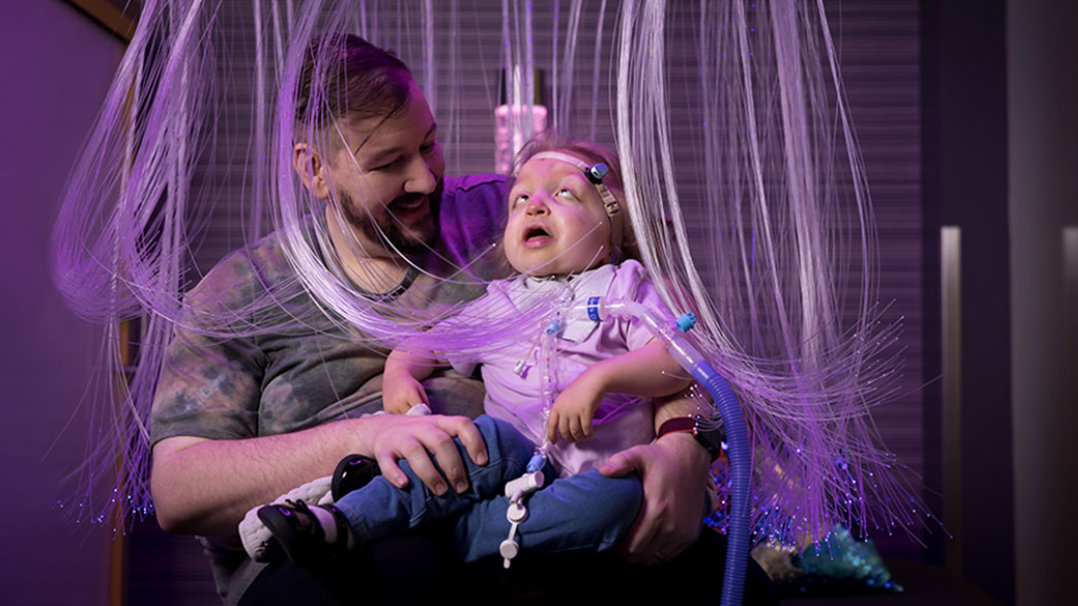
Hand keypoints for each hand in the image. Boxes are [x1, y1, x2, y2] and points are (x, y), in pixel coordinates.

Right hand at [364, 414, 487, 495]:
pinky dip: (395, 473)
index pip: (461, 424)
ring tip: (441, 491)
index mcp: (439, 422)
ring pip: (415, 452)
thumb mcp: (437, 432)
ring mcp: (400, 437)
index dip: (474, 441)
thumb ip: (456, 443)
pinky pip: (387, 461)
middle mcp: (421, 427)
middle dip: (454, 466)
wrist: (378, 429)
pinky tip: (405, 484)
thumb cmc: (417, 436)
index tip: (483, 461)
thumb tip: (486, 468)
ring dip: (430, 473)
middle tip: (462, 488)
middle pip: (441, 441)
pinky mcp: (383, 450)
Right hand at [382, 374, 429, 414]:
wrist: (394, 377)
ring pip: (405, 418)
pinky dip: (401, 415)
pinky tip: (401, 408)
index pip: (420, 410)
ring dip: (408, 416)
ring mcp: (392, 405)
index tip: (425, 412)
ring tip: (409, 408)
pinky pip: (397, 417)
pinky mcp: (387, 409)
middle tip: (418, 411)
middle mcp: (400, 400)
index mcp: (410, 394)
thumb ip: (426, 402)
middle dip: (416, 414)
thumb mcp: (420, 389)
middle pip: (412, 415)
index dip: (424, 412)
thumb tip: (427, 415)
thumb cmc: (410, 384)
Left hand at [546, 369, 605, 442]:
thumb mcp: (565, 398)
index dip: (551, 435)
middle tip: (575, 439)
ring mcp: (575, 411)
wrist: (593, 380)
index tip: (554, 442)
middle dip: (570, 438)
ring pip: (575, 432)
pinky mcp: (586, 411)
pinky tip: (591, 433)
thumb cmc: (580, 389)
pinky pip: (586, 429)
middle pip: (564, 431)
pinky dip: (589, 434)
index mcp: (557, 406)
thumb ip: (562, 410)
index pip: (551, 424)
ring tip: (584, 436)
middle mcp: (564, 409)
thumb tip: (562, 426)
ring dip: (580, 437)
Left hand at [599, 432, 708, 563]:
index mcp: (657, 510)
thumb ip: (620, 462)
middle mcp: (672, 526)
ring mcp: (684, 532)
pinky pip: (670, 555)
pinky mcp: (691, 534)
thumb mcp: (639, 455)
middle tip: (619, 543)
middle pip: (642, 555)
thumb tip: (603, 471)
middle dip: (627, 553)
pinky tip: (649, 543)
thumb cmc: (661, 458)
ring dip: (643, 555)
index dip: (618, 548)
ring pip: (656, 559)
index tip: (611, 540)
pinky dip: (658, 553)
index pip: (633, 546)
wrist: (691, 457)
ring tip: (632, 544)